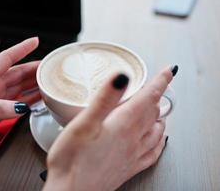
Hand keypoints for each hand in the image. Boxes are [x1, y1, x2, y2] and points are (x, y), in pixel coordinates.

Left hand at [0, 37, 39, 160]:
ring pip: (20, 87)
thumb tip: (20, 107)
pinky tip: (39, 99)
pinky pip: (19, 103)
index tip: (34, 41)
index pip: (5, 59)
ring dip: (35, 84)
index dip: (20, 49)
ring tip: (50, 82)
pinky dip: (30, 100)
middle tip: (51, 68)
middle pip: (18, 73)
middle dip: (35, 69)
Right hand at [44, 66, 176, 190]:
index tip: (167, 72)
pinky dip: (160, 142)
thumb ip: (104, 99)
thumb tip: (121, 77)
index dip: (160, 82)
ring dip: (159, 117)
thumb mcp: (84, 123)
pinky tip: (159, 140)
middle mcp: (132, 140)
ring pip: (155, 131)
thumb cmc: (72, 161)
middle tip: (158, 86)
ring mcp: (132, 155)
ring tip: (159, 108)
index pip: (148, 98)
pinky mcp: (128, 167)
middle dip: (157, 96)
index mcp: (123, 125)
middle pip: (152, 113)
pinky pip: (152, 153)